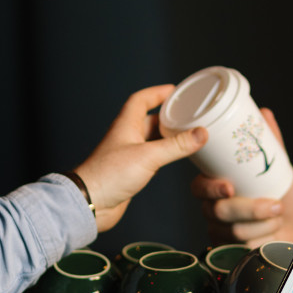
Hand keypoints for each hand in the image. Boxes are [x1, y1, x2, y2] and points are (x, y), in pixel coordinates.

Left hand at [74, 85, 207, 232]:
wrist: (91, 202)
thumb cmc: (109, 175)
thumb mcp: (148, 156)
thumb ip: (176, 145)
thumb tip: (201, 133)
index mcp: (126, 125)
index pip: (141, 100)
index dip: (157, 93)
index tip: (174, 90)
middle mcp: (126, 137)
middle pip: (150, 119)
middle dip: (168, 116)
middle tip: (188, 114)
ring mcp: (128, 154)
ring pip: (151, 139)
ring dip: (168, 136)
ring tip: (187, 134)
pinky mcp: (130, 171)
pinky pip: (151, 157)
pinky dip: (164, 154)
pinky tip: (175, 157)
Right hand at [190, 107, 292, 245]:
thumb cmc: (282, 192)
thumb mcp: (278, 166)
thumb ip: (270, 142)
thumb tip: (264, 114)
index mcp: (214, 185)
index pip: (199, 187)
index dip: (211, 188)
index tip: (230, 187)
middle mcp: (212, 207)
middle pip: (217, 211)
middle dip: (249, 209)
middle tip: (275, 205)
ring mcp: (220, 230)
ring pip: (232, 231)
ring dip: (262, 223)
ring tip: (279, 214)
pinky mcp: (231, 250)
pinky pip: (241, 247)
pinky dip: (263, 238)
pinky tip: (273, 232)